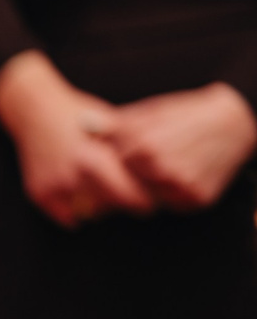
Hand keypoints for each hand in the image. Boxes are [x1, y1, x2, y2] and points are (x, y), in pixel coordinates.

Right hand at [0, 50, 151, 226]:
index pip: (128, 192)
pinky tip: (85, 200)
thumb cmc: (78, 115)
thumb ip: (130, 150)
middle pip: (111, 206)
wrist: (35, 110)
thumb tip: (158, 173)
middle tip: (141, 205)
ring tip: (111, 197)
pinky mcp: (39, 194)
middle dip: (127, 205)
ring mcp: (55, 187)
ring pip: (90, 213)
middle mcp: (74, 176)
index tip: (153, 203)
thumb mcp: (110, 126)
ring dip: (103, 209)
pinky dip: (78, 212)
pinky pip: (67, 217)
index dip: (144, 200)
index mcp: (96, 158)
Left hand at [109, 83, 256, 211]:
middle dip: (124, 183)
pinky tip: (175, 180)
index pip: (109, 169)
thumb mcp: (151, 112)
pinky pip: (172, 206)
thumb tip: (83, 125)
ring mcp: (181, 186)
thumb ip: (117, 124)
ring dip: (147, 191)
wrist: (235, 122)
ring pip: (148, 200)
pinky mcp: (197, 198)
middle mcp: (162, 168)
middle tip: (134, 173)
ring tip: (159, 172)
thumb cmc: (186, 115)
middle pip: (125, 190)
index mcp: (145, 145)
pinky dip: (169, 196)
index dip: (108, 167)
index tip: (109, 165)